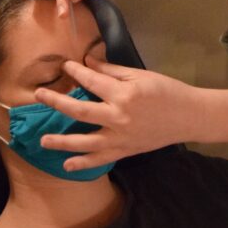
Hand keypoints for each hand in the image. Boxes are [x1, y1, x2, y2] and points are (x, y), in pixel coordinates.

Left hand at [34, 56, 198, 168]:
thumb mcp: (140, 75)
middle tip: (38, 96)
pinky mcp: (125, 151)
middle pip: (79, 110)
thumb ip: (111, 70)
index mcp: (123, 94)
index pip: (91, 81)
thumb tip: (87, 62)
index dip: (76, 72)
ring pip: (84, 141)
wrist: (188, 116)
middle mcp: (118, 117)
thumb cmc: (166, 91)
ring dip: (62, 141)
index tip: (64, 66)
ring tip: (43, 140)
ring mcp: (121, 137)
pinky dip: (83, 164)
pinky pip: (101, 159)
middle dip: (56, 102)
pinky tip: (67, 165)